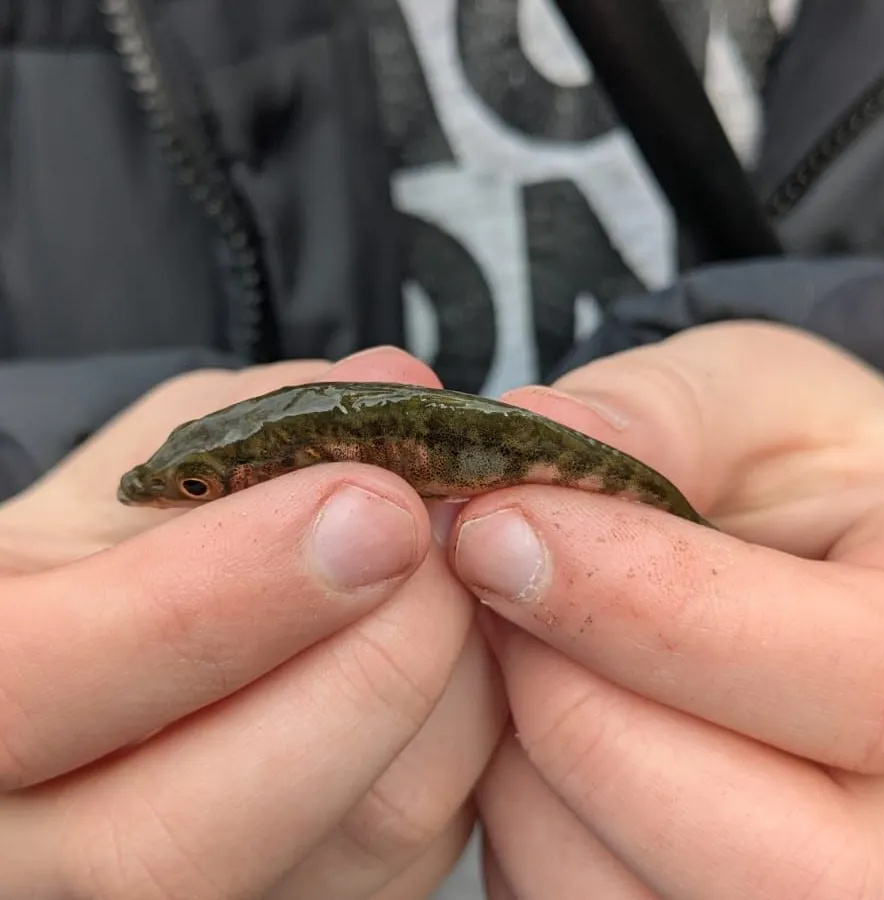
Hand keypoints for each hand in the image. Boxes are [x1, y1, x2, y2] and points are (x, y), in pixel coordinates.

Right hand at [0, 347, 504, 898]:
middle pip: (187, 834)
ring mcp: (173, 899)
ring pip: (349, 844)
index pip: (38, 687)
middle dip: (369, 662)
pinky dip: (472, 727)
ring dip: (449, 683)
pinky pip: (419, 848)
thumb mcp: (142, 469)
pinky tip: (456, 638)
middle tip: (435, 534)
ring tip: (452, 569)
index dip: (214, 599)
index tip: (369, 502)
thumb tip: (390, 384)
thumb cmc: (107, 558)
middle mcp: (45, 846)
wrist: (110, 666)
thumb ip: (248, 418)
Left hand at [452, 323, 883, 897]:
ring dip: (527, 765)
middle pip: (764, 858)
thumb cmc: (788, 480)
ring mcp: (822, 895)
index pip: (850, 685)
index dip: (639, 607)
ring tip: (521, 647)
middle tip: (493, 587)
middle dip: (572, 702)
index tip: (495, 528)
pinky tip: (534, 721)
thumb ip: (661, 413)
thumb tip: (544, 437)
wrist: (801, 567)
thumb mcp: (753, 405)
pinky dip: (520, 820)